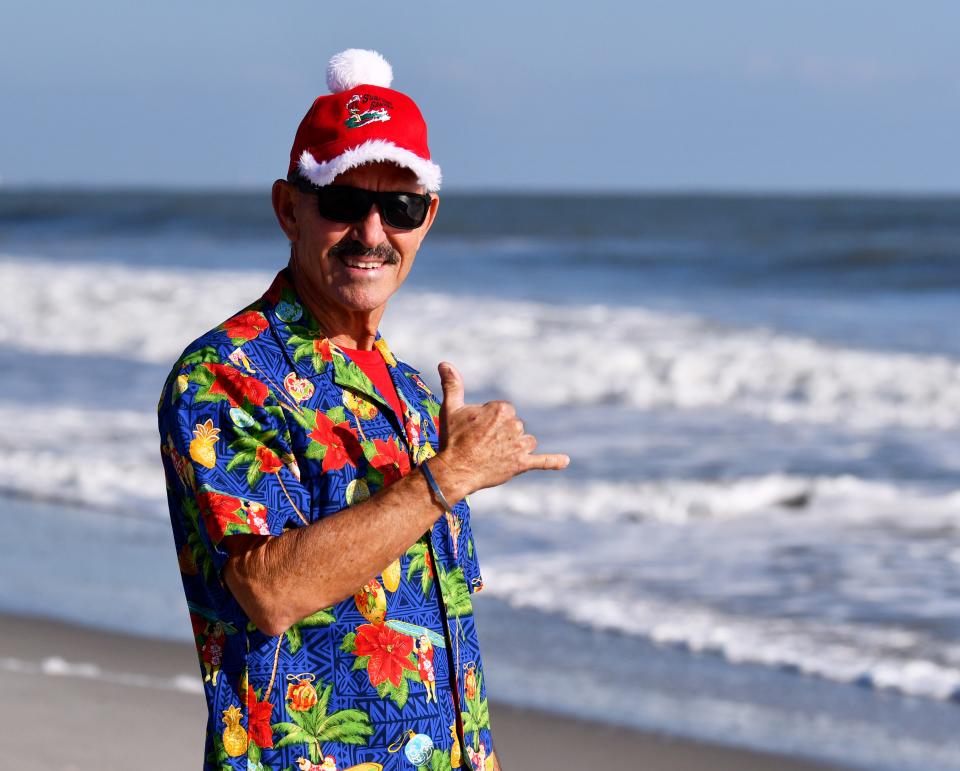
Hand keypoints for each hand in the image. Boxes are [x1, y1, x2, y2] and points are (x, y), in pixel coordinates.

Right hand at [432, 361, 568, 498]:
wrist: (455, 470)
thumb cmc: (452, 438)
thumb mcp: (451, 408)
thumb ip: (453, 384)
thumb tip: (444, 363)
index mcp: (502, 409)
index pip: (505, 412)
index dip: (490, 422)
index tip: (477, 430)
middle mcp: (514, 425)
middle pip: (515, 427)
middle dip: (502, 434)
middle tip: (482, 444)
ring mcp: (519, 445)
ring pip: (526, 442)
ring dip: (516, 447)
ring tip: (496, 455)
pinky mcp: (521, 464)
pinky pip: (542, 461)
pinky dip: (554, 461)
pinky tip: (565, 461)